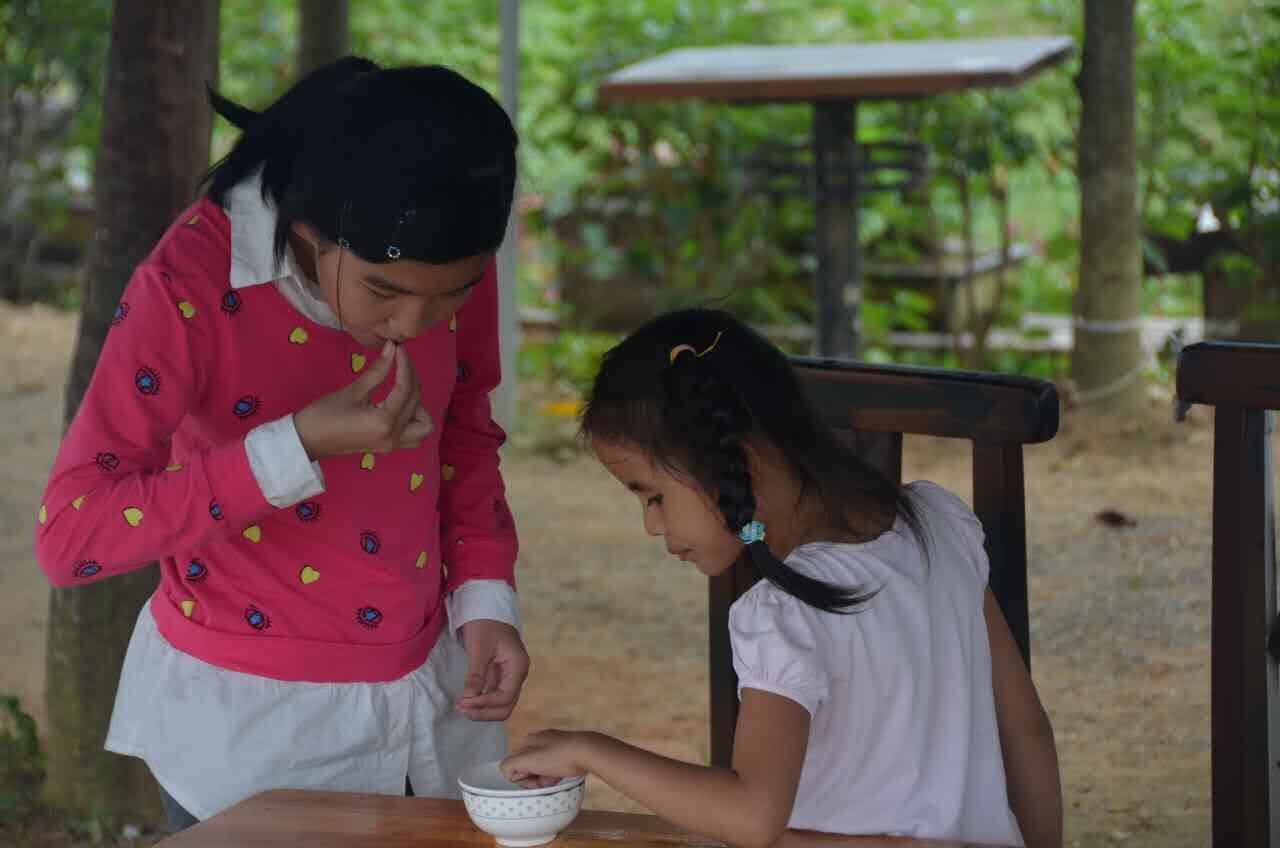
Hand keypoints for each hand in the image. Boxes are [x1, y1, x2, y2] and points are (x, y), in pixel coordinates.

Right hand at [294, 341, 432, 459]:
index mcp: (384, 422)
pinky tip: (397, 404)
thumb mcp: (353, 391)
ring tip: (400, 388)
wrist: (306, 440)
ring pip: (423, 426)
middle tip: (399, 362)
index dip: (405, 365)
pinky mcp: (388, 446)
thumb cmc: (323, 415)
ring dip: (419, 405)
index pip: (406, 389)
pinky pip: (413, 435)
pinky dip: (413, 419)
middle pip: (417, 403)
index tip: (399, 348)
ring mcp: (392, 444)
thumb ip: (378, 371)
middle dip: (412, 378)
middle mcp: (394, 436)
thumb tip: (393, 348)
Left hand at [456, 620, 528, 721]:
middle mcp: (517, 675)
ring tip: (461, 706)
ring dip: (482, 709)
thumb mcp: (479, 648)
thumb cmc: (485, 623)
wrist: (487, 608)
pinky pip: (494, 695)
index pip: (505, 697)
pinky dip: (481, 701)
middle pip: (506, 706)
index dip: (484, 704)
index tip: (463, 702)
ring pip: (500, 704)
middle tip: (461, 709)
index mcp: (517, 666)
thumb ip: (476, 675)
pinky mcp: (500, 675)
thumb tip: (469, 699)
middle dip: (484, 712)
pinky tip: (466, 700)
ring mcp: (510, 676)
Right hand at [501, 730, 594, 788]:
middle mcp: (537, 742)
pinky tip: (560, 775)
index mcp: (527, 741)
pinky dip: (554, 776)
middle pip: (526, 769)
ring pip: (539, 771)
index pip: (513, 765)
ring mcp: (552, 747)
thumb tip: (505, 771)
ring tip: (554, 778)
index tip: (532, 777)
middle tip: (544, 779)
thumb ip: (510, 764)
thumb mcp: (529, 759)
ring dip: (544, 779)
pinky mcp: (564, 753)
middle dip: (533, 778)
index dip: (521, 776)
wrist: (586, 752)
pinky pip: (552, 769)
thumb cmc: (558, 756)